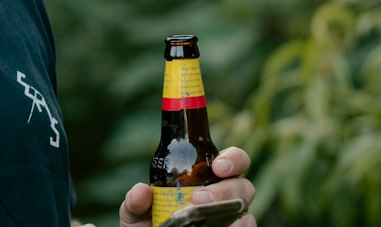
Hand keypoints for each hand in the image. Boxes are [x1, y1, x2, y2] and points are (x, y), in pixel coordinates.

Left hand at [118, 147, 256, 226]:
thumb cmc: (148, 223)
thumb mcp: (136, 211)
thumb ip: (135, 201)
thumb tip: (141, 190)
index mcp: (207, 178)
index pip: (232, 161)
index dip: (233, 160)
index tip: (218, 166)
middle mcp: (224, 196)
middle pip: (244, 186)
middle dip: (225, 190)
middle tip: (198, 198)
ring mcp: (230, 218)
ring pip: (245, 211)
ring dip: (229, 212)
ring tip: (202, 215)